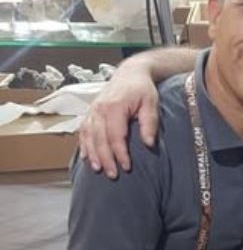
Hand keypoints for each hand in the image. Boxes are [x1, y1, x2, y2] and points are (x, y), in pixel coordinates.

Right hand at [79, 62, 159, 178]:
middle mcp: (99, 109)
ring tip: (98, 170)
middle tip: (113, 175)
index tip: (127, 167)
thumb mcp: (151, 104)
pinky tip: (87, 157)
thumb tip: (149, 144)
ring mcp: (92, 111)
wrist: (130, 73)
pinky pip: (83, 131)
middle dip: (106, 159)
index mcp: (114, 107)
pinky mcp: (90, 113)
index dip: (120, 153)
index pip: (115, 136)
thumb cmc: (142, 89)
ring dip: (93, 155)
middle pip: (100, 139)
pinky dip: (84, 145)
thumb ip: (149, 123)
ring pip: (89, 137)